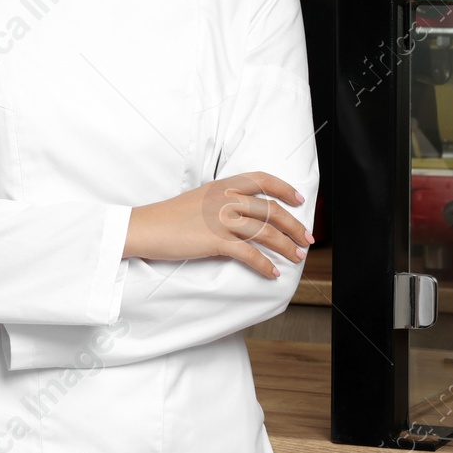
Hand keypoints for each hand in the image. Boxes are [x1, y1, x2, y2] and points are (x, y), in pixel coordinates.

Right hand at [123, 172, 311, 278]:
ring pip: (265, 232)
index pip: (262, 180)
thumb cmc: (169, 216)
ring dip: (286, 246)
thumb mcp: (200, 199)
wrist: (145, 227)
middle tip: (307, 238)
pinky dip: (264, 264)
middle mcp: (225, 198)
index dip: (285, 189)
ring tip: (296, 257)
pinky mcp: (215, 240)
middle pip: (271, 210)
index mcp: (223, 185)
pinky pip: (248, 253)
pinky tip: (272, 273)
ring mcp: (221, 219)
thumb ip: (222, 201)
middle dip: (294, 225)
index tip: (299, 200)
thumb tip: (244, 214)